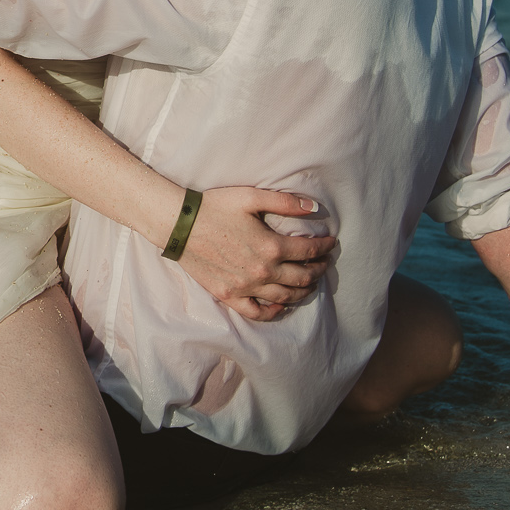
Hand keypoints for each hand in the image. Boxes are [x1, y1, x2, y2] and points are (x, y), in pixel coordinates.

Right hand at [174, 187, 334, 322]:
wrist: (179, 224)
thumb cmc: (214, 207)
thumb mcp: (250, 197)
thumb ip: (285, 202)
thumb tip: (315, 209)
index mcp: (271, 247)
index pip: (309, 252)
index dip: (324, 247)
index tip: (330, 243)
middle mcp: (263, 272)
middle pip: (302, 277)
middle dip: (318, 270)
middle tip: (323, 263)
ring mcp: (246, 287)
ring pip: (285, 297)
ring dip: (303, 291)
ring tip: (309, 283)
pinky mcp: (229, 295)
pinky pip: (257, 312)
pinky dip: (273, 312)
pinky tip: (281, 306)